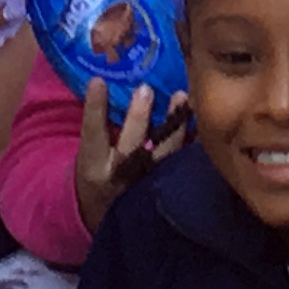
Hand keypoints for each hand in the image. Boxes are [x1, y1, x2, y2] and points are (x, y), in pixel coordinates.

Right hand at [73, 80, 189, 241]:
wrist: (106, 214)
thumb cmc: (99, 169)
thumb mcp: (90, 152)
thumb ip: (99, 123)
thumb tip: (106, 74)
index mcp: (93, 165)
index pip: (91, 133)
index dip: (94, 108)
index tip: (98, 80)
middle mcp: (118, 176)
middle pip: (129, 147)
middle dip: (138, 118)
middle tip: (145, 88)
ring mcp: (145, 185)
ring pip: (161, 156)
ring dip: (173, 127)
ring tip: (180, 97)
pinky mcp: (167, 187)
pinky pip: (181, 164)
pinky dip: (189, 141)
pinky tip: (197, 117)